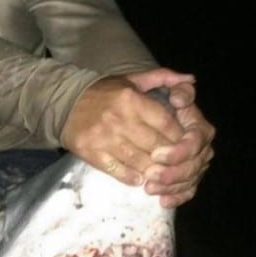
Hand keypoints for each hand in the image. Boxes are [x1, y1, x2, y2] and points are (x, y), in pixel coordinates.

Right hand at [59, 69, 214, 207]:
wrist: (64, 103)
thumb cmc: (104, 92)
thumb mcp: (132, 79)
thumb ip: (163, 78)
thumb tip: (191, 79)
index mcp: (131, 99)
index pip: (166, 123)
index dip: (180, 137)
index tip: (184, 144)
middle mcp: (119, 119)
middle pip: (156, 145)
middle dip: (170, 156)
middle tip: (176, 162)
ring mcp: (105, 138)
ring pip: (140, 161)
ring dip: (153, 170)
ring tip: (160, 172)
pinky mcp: (92, 153)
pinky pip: (118, 171)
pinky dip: (131, 177)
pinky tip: (139, 178)